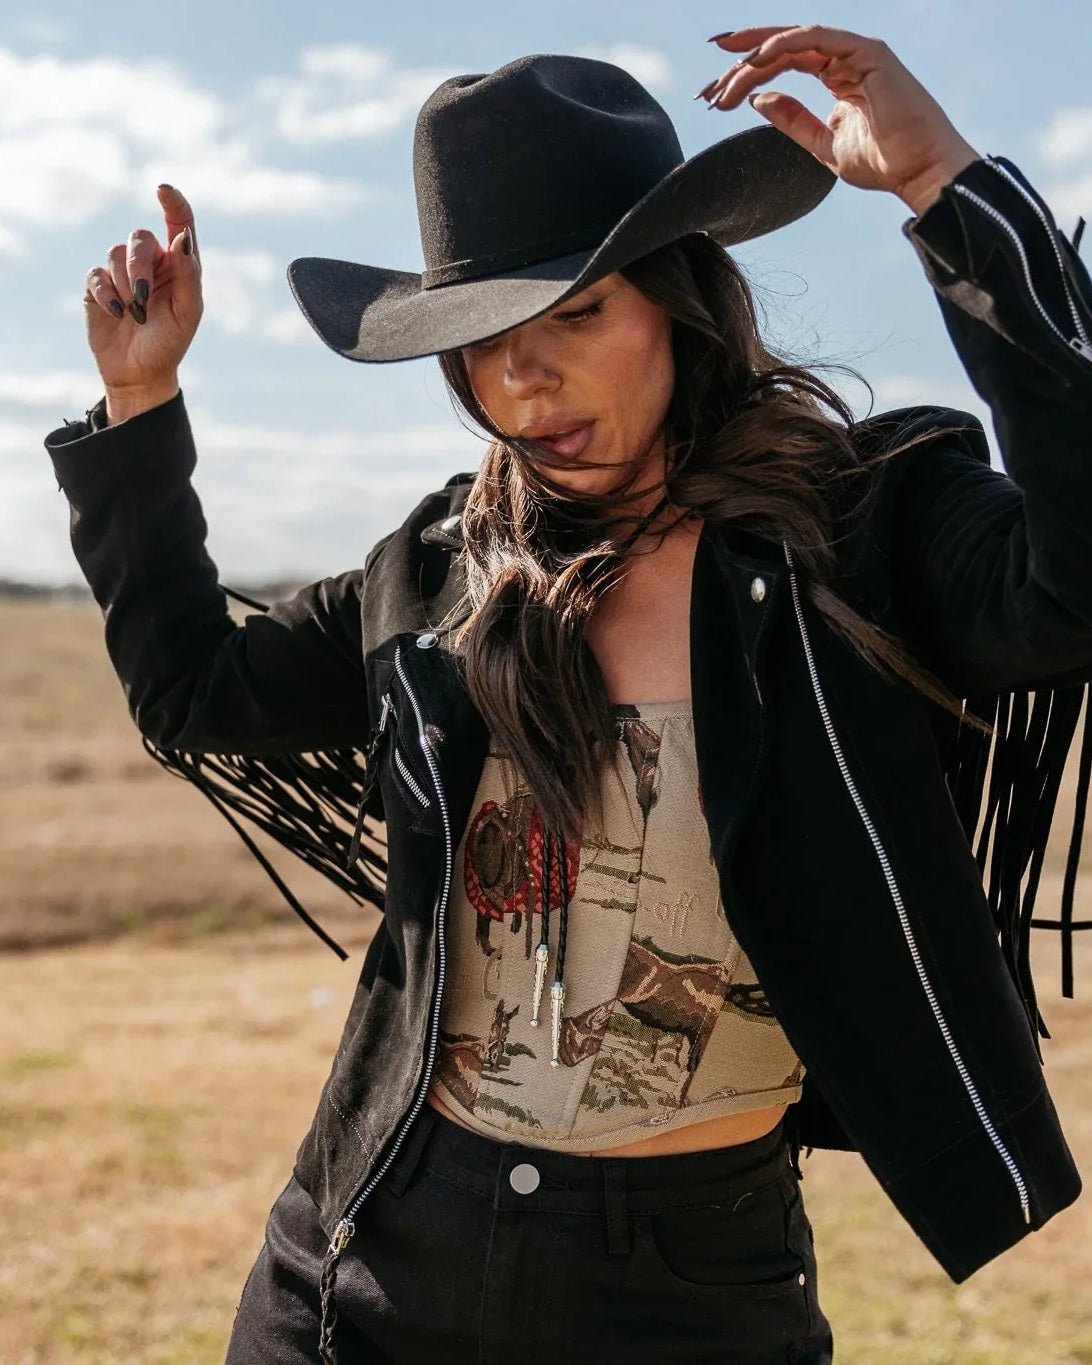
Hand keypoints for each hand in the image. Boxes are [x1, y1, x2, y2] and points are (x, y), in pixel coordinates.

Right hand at [82, 184, 203, 419]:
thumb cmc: (170, 342)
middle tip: (144, 297)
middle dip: (140, 266)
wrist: (140, 373)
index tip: (163, 189)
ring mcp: (121, 272)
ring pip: (116, 254)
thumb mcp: (188, 312)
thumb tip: (182, 237)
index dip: (173, 203)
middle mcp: (150, 262)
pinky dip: (108, 295)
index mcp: (179, 264)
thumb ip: (189, 275)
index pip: (178, 222)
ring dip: (126, 286)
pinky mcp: (98, 286)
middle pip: (140, 238)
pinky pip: (97, 276)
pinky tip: (118, 314)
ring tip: (135, 314)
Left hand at [699, 25, 980, 214]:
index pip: (784, 62)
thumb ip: (792, 119)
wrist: (919, 171)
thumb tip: (757, 98)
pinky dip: (784, 44)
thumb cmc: (883, 162)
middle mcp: (845, 57)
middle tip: (709, 84)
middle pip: (783, 47)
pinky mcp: (867, 51)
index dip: (747, 71)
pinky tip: (757, 58)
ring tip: (725, 75)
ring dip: (755, 55)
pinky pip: (816, 38)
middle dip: (742, 60)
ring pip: (794, 40)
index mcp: (837, 75)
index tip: (714, 92)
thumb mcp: (822, 143)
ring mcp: (856, 50)